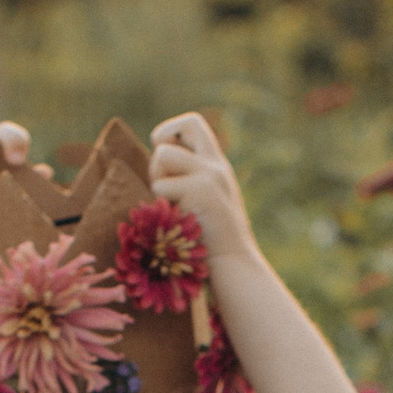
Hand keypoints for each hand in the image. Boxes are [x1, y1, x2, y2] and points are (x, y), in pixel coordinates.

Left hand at [149, 112, 254, 264]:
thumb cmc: (213, 245)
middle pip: (182, 124)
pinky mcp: (201, 190)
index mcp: (216, 165)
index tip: (168, 164)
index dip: (170, 134)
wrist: (235, 268)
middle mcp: (215, 164)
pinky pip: (160, 187)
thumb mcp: (205, 204)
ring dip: (157, 180)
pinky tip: (177, 221)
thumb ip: (189, 182)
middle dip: (162, 145)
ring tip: (172, 206)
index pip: (191, 124)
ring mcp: (210, 175)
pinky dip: (161, 205)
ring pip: (162, 155)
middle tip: (165, 177)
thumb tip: (157, 169)